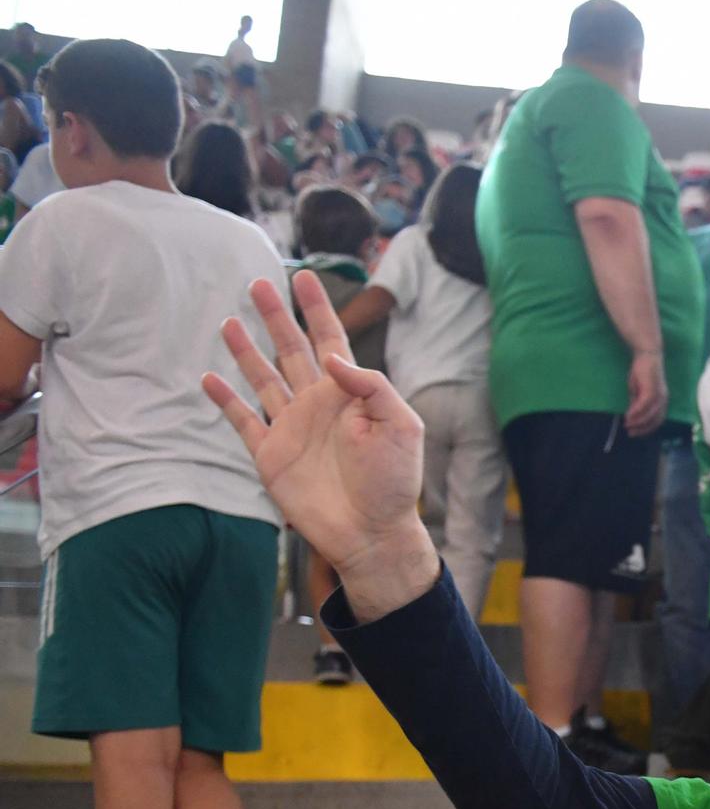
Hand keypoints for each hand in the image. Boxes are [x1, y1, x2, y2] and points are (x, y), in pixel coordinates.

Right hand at [201, 271, 435, 620]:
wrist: (371, 531)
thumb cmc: (394, 482)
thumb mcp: (401, 427)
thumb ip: (371, 386)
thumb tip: (331, 357)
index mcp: (349, 394)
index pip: (330, 340)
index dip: (316, 309)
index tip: (304, 277)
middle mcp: (317, 404)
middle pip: (291, 350)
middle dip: (275, 317)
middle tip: (257, 283)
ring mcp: (292, 428)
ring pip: (264, 378)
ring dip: (246, 351)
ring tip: (229, 321)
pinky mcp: (271, 455)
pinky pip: (243, 421)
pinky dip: (226, 400)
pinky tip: (209, 378)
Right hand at [625, 349, 666, 434]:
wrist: (646, 355)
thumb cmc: (642, 372)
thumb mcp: (637, 390)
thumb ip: (636, 402)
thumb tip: (632, 416)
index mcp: (662, 400)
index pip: (657, 420)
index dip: (647, 428)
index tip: (636, 433)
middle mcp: (663, 399)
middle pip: (655, 420)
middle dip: (643, 428)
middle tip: (631, 433)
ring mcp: (659, 394)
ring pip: (650, 414)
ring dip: (638, 422)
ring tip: (628, 425)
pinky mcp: (652, 389)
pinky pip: (644, 405)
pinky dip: (636, 412)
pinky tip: (628, 416)